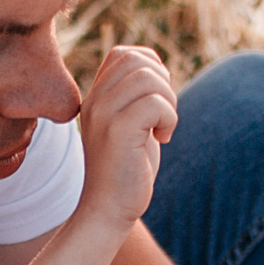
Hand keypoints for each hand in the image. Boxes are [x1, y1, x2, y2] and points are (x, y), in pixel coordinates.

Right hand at [75, 45, 175, 226]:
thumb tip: (159, 69)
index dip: (151, 68)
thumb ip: (136, 97)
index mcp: (96, 97)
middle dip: (163, 83)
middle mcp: (94, 101)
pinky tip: (163, 139)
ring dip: (168, 101)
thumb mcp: (129, 126)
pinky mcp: (117, 131)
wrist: (107, 210)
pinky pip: (155, 103)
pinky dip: (169, 118)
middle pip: (137, 60)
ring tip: (162, 127)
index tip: (156, 102)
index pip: (123, 55)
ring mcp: (103, 114)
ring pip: (148, 78)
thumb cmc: (126, 171)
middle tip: (162, 115)